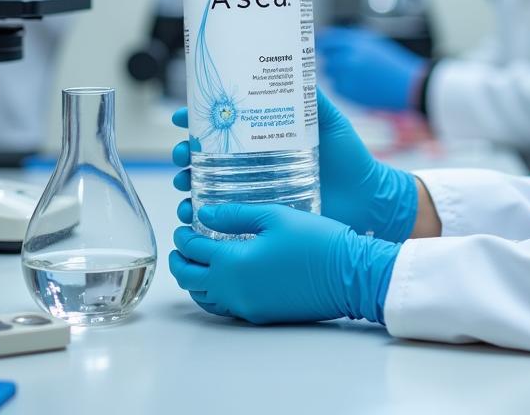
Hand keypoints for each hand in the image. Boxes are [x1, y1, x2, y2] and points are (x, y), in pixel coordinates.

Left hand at [168, 203, 399, 324]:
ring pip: (204, 298)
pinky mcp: (260, 314)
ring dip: (195, 279)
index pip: (194, 251)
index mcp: (233, 263)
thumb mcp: (275, 216)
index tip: (184, 224)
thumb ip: (235, 214)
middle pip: (190, 279)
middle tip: (183, 243)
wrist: (347, 275)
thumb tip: (204, 214)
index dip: (185, 236)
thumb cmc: (315, 240)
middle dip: (181, 261)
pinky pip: (224, 306)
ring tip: (197, 261)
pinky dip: (213, 293)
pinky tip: (222, 278)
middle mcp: (234, 290)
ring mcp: (247, 306)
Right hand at [171, 93, 417, 241]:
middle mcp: (255, 163)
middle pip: (206, 155)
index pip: (224, 124)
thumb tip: (299, 64)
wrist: (367, 200)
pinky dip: (202, 215)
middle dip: (185, 153)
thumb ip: (314, 98)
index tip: (182, 117)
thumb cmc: (350, 159)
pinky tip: (193, 214)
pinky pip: (223, 217)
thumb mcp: (330, 121)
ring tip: (184, 186)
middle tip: (182, 154)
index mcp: (266, 137)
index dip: (198, 119)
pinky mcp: (260, 216)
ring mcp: (255, 191)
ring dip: (187, 184)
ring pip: (208, 185)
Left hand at [316, 26, 425, 110]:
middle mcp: (349, 57)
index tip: (317, 43)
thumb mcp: (375, 43)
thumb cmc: (392, 64)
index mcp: (356, 42)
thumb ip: (352, 40)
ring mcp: (347, 75)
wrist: (408, 86)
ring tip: (355, 74)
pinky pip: (336, 86)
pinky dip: (343, 85)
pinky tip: (359, 85)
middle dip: (330, 59)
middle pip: (326, 56)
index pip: (329, 39)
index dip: (321, 41)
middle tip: (339, 62)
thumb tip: (327, 37)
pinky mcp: (348, 92)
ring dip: (336, 73)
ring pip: (330, 72)